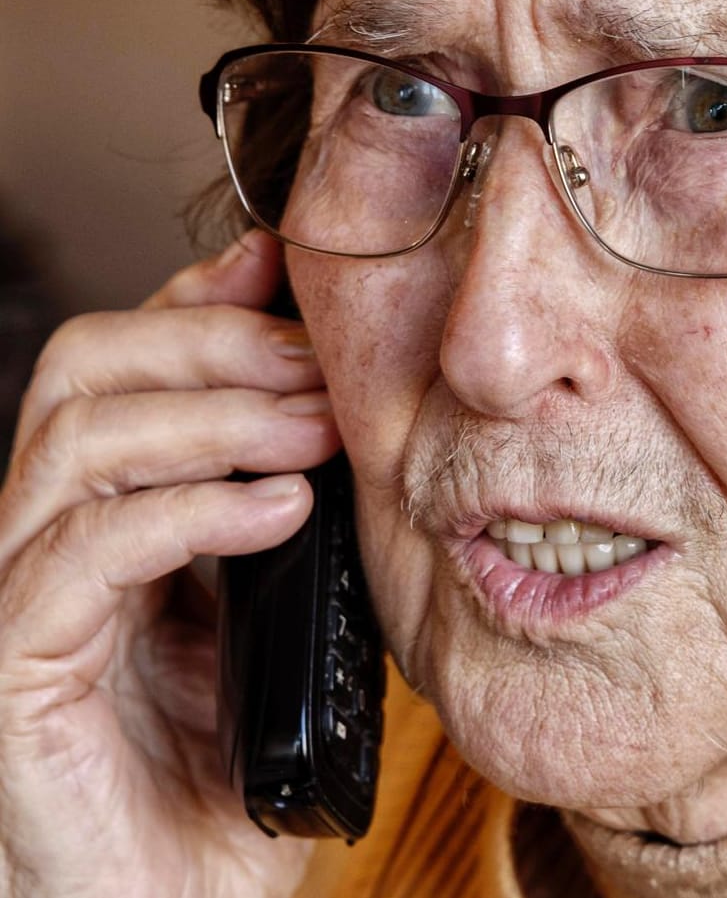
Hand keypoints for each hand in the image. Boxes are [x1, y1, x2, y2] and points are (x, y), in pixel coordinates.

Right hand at [0, 232, 340, 897]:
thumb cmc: (233, 788)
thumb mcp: (285, 634)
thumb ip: (297, 538)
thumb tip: (359, 439)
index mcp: (114, 524)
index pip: (128, 370)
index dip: (201, 304)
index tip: (289, 270)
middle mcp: (48, 546)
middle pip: (81, 374)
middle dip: (209, 344)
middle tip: (320, 364)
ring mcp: (20, 607)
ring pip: (74, 444)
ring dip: (211, 416)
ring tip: (316, 432)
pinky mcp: (15, 675)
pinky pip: (79, 556)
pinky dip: (185, 511)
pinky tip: (278, 511)